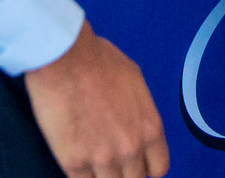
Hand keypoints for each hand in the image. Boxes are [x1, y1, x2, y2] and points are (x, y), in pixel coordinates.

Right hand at [24, 21, 168, 177]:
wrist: (66, 58)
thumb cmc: (98, 61)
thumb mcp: (134, 81)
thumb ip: (139, 111)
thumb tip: (134, 122)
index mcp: (150, 127)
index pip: (158, 168)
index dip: (145, 166)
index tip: (135, 163)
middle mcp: (131, 147)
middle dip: (123, 171)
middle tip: (111, 160)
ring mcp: (102, 157)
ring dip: (102, 175)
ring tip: (92, 162)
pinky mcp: (74, 162)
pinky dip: (80, 176)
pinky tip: (76, 163)